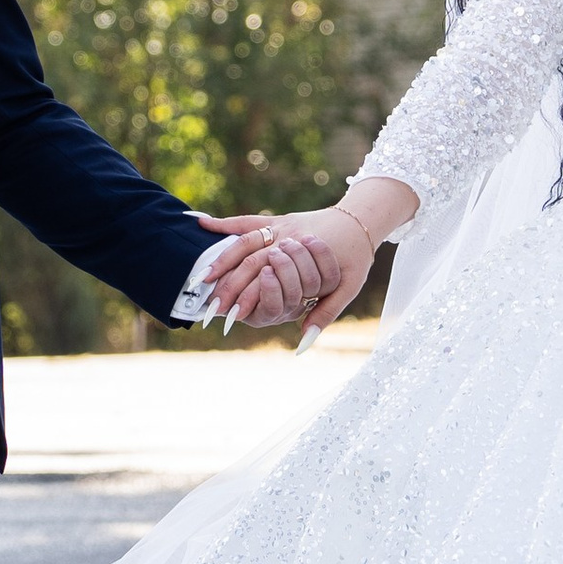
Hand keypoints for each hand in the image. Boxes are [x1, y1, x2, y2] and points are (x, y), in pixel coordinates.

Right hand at [196, 203, 386, 336]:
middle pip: (250, 263)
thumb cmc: (355, 258)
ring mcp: (279, 227)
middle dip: (227, 286)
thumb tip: (302, 344)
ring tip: (201, 280)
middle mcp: (287, 240)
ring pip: (243, 242)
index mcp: (303, 259)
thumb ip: (324, 315)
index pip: (267, 281)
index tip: (229, 317)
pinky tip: (201, 223)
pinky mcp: (277, 219)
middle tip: (209, 306)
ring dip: (220, 261)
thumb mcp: (348, 288)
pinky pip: (246, 220)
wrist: (361, 219)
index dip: (247, 300)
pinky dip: (223, 223)